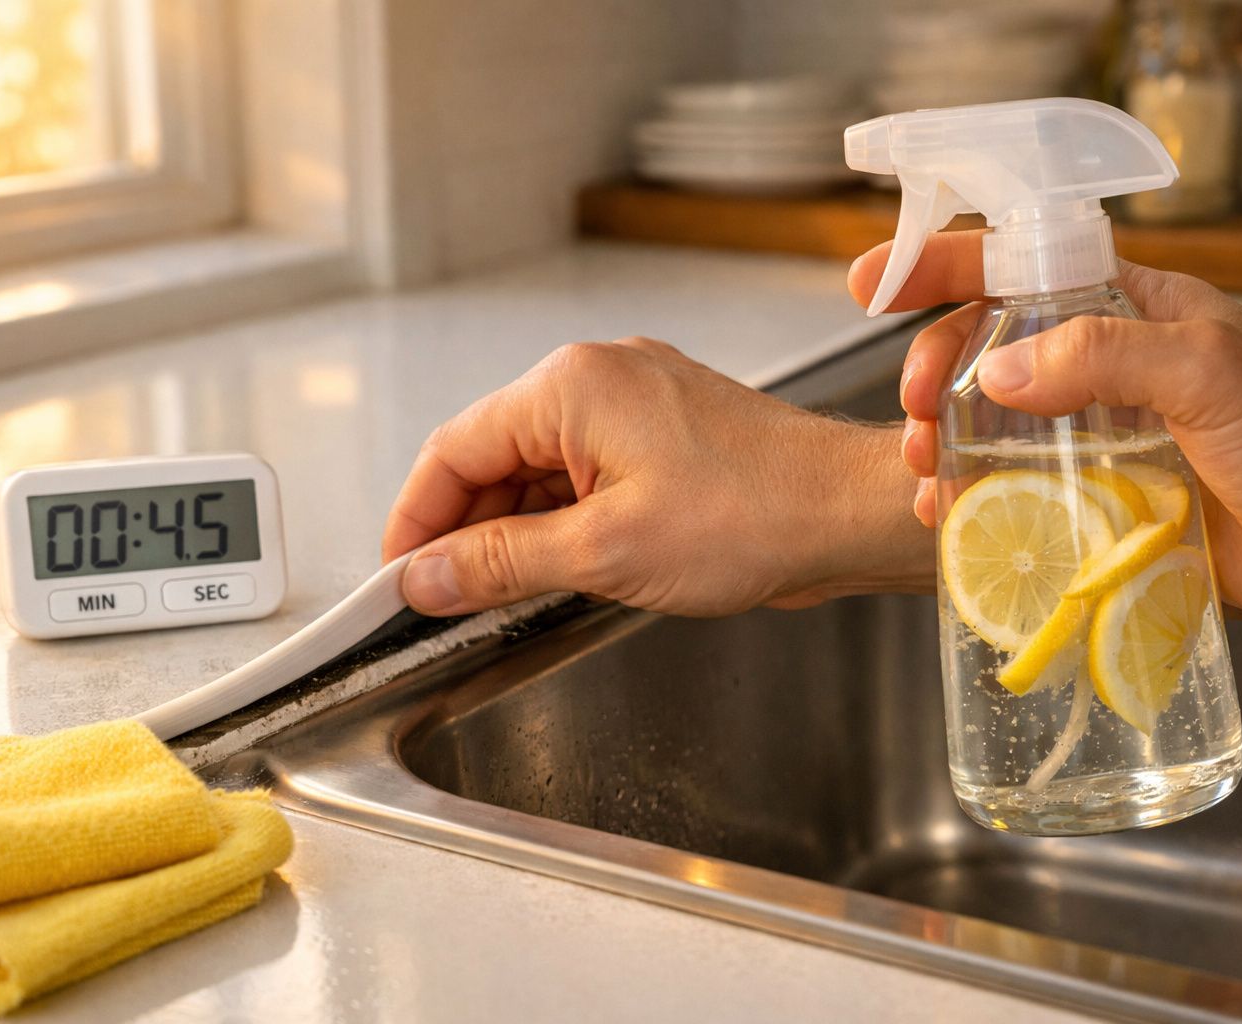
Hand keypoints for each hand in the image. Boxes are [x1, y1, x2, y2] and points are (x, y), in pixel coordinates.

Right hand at [382, 338, 931, 615]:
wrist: (845, 514)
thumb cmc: (752, 516)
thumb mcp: (604, 552)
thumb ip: (500, 562)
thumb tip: (426, 575)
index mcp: (571, 386)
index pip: (455, 449)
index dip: (415, 519)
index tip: (397, 578)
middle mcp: (597, 380)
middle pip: (494, 457)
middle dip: (465, 532)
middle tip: (443, 601)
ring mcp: (633, 405)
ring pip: (539, 471)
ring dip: (514, 533)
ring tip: (496, 599)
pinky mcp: (661, 436)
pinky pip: (584, 476)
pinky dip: (560, 524)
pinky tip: (551, 571)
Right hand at [850, 230, 1241, 627]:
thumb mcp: (1208, 367)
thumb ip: (1104, 356)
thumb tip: (995, 370)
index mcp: (1130, 311)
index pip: (1018, 268)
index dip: (939, 267)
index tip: (871, 283)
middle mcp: (1105, 372)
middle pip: (986, 353)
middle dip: (929, 371)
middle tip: (910, 407)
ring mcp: (1099, 442)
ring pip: (992, 432)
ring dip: (941, 445)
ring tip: (919, 469)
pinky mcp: (1103, 510)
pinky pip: (1020, 502)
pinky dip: (975, 510)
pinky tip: (950, 522)